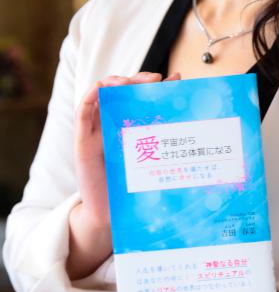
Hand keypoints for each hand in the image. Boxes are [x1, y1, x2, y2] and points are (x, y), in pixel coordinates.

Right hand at [74, 71, 178, 225]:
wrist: (110, 213)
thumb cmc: (132, 182)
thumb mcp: (152, 152)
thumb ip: (163, 130)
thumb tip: (184, 112)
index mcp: (127, 123)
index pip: (135, 93)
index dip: (149, 81)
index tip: (169, 80)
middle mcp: (111, 122)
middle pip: (119, 90)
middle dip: (135, 79)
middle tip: (154, 80)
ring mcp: (95, 130)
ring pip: (100, 94)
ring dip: (113, 82)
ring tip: (128, 82)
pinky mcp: (83, 141)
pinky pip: (82, 112)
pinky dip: (91, 96)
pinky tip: (102, 88)